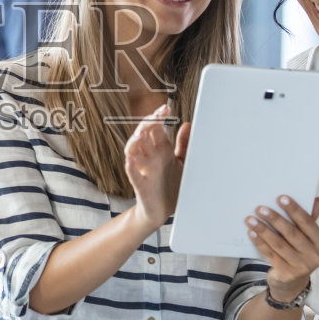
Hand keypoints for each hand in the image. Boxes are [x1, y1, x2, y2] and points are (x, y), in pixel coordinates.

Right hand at [124, 104, 186, 228]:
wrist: (163, 211)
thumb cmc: (171, 185)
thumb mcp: (181, 162)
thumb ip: (183, 144)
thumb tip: (187, 124)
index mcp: (161, 150)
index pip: (156, 129)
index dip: (159, 117)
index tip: (165, 108)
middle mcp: (151, 158)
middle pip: (144, 135)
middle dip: (148, 123)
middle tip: (157, 115)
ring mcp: (144, 170)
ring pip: (133, 151)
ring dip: (135, 141)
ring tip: (141, 132)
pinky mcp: (141, 185)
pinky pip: (133, 174)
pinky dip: (131, 166)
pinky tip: (132, 159)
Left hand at [245, 196, 318, 300]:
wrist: (292, 284)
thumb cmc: (299, 253)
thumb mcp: (307, 238)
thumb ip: (310, 219)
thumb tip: (317, 200)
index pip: (308, 223)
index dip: (295, 210)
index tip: (281, 198)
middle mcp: (314, 256)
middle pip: (292, 233)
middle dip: (275, 219)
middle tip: (261, 208)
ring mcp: (301, 267)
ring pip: (279, 244)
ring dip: (263, 230)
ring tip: (251, 219)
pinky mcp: (286, 274)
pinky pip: (270, 254)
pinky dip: (260, 242)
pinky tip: (252, 232)